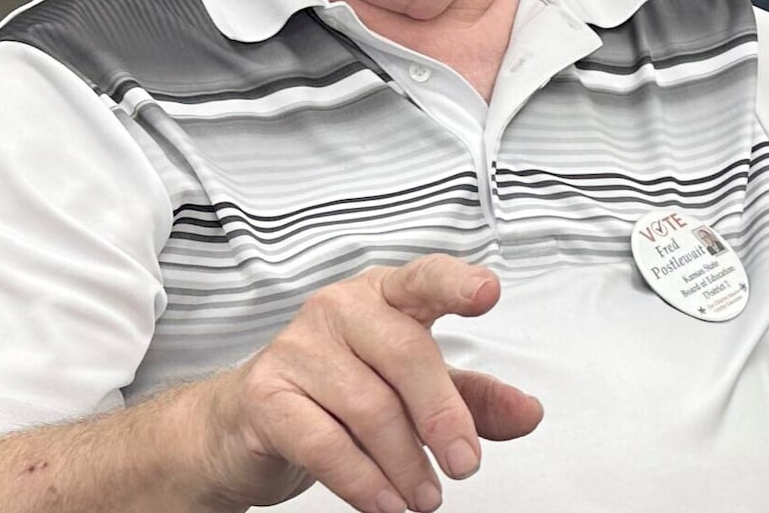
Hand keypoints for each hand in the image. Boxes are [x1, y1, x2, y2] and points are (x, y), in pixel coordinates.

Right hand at [199, 255, 541, 512]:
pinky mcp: (264, 394)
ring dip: (406, 463)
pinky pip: (324, 442)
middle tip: (467, 464)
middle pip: (406, 354)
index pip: (424, 278)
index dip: (456, 283)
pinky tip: (385, 502)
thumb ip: (473, 397)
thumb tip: (527, 413)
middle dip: (443, 417)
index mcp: (384, 293)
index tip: (488, 294)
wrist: (241, 422)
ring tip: (426, 497)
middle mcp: (340, 308)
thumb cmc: (339, 390)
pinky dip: (362, 480)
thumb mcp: (416, 389)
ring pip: (369, 406)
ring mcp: (297, 346)